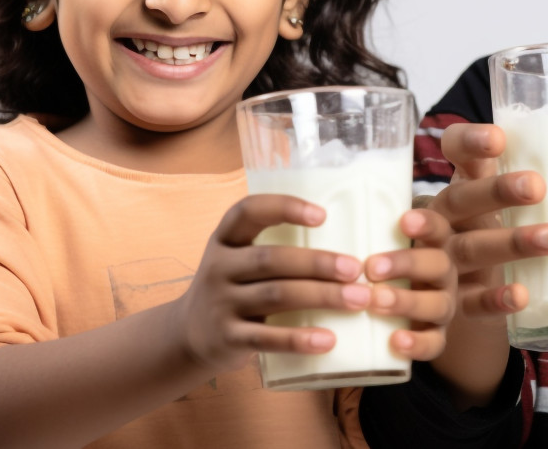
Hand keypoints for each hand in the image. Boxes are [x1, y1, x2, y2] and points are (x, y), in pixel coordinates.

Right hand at [173, 194, 369, 372]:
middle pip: (271, 259)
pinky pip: (267, 339)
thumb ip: (277, 249)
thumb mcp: (240, 260)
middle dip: (317, 263)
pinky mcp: (227, 338)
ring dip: (321, 296)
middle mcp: (219, 267)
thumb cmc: (234, 289)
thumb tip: (348, 244)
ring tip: (358, 299)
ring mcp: (220, 303)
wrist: (189, 336)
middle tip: (356, 269)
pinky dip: (299, 339)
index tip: (322, 215)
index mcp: (225, 239)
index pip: (248, 211)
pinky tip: (328, 340)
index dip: (284, 208)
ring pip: (276, 295)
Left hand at [363, 208, 456, 360]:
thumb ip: (368, 229)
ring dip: (407, 302)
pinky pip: (435, 344)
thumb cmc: (385, 265)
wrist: (408, 306)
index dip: (426, 224)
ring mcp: (443, 305)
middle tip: (372, 268)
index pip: (438, 228)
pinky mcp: (436, 336)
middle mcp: (444, 274)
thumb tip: (323, 207)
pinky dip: (418, 344)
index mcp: (435, 245)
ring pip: (438, 304)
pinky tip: (396, 341)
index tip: (403, 221)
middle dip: (406, 264)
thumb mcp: (382, 243)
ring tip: (375, 302)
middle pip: (439, 264)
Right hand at [428, 123, 547, 319]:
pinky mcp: (452, 302)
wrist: (441, 295)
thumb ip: (516, 177)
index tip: (498, 138)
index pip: (453, 152)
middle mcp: (443, 218)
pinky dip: (495, 298)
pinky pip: (472, 301)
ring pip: (473, 248)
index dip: (469, 143)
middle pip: (463, 199)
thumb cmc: (480, 234)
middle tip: (537, 186)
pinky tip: (522, 295)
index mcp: (457, 185)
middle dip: (497, 192)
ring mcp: (444, 259)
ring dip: (512, 243)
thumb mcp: (487, 201)